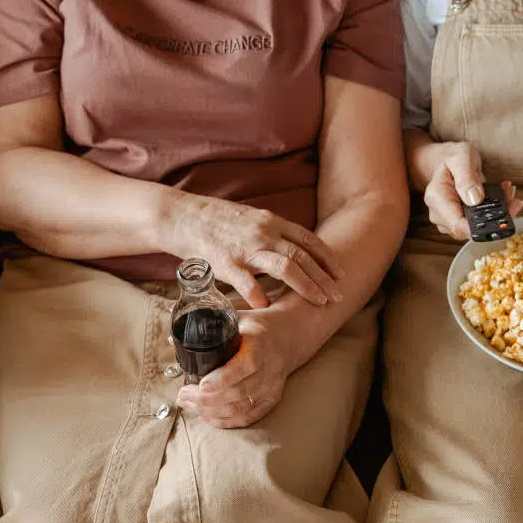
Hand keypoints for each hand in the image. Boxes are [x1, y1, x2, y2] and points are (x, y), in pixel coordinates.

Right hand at [162, 189, 344, 309]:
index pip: (308, 239)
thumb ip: (270, 232)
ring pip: (285, 266)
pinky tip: (270, 306)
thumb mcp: (250, 219)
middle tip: (338, 295)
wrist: (181, 215)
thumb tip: (289, 250)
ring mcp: (245, 247)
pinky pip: (246, 281)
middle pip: (302, 255)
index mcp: (271, 221)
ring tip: (320, 302)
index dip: (327, 257)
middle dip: (324, 277)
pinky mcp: (225, 261)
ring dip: (306, 286)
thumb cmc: (214, 221)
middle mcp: (263, 232)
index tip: (341, 273)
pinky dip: (260, 294)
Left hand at [175, 307, 296, 427]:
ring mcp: (271, 386)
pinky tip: (207, 416)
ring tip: (188, 404)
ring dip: (211, 411)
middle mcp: (269, 368)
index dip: (223, 378)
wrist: (287, 337)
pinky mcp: (271, 400)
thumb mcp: (234, 319)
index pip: (245, 365)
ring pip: (240, 408)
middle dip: (206, 399)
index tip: (201, 385)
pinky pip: (248, 417)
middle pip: (238, 391)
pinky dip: (226, 421)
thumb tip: (170, 339)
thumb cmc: (254, 327)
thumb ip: (205, 328)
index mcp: (260, 344)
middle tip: (182, 395)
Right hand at [423, 142, 522, 240]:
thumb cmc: (452, 157)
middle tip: (511, 194)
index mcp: (438, 198)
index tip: (503, 214)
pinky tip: (503, 197)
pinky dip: (494, 212)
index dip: (480, 226)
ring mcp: (448, 220)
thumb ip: (467, 177)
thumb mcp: (461, 157)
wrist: (446, 162)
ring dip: (497, 212)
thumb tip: (475, 200)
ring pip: (476, 227)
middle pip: (469, 229)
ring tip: (507, 191)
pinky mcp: (458, 221)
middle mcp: (439, 213)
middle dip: (495, 215)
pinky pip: (478, 223)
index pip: (457, 224)